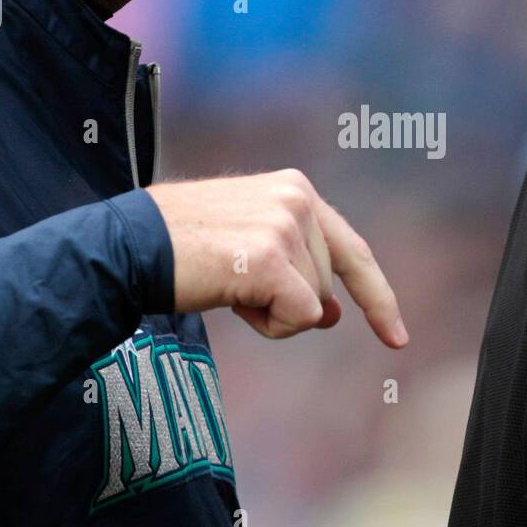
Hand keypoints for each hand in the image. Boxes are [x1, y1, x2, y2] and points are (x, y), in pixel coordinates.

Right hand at [147, 169, 407, 348]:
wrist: (129, 247)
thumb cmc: (181, 249)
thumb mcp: (248, 250)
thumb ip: (296, 271)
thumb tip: (333, 314)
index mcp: (295, 188)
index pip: (353, 249)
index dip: (377, 297)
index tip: (396, 338)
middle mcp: (297, 199)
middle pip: (327, 286)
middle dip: (286, 302)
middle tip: (233, 283)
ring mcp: (286, 226)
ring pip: (313, 306)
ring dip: (271, 313)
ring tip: (225, 282)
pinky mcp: (272, 258)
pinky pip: (299, 318)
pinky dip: (270, 324)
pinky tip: (231, 297)